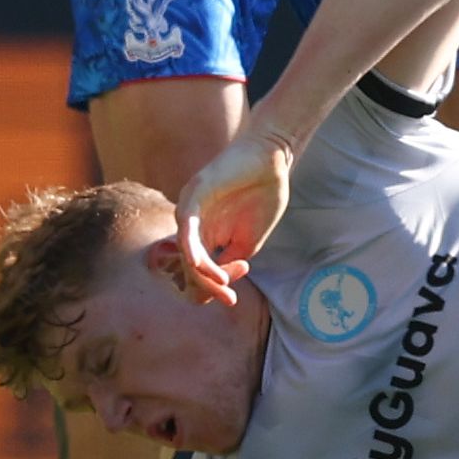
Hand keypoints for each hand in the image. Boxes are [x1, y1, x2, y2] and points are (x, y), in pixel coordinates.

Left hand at [174, 129, 294, 306]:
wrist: (273, 159)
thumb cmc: (264, 193)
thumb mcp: (249, 239)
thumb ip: (232, 259)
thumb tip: (219, 282)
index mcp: (203, 234)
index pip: (196, 271)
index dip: (211, 289)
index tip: (233, 299)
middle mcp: (190, 224)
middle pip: (187, 267)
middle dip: (207, 288)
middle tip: (229, 298)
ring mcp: (188, 210)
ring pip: (185, 254)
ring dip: (203, 275)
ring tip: (223, 285)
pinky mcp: (192, 197)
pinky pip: (187, 232)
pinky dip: (195, 253)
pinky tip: (207, 267)